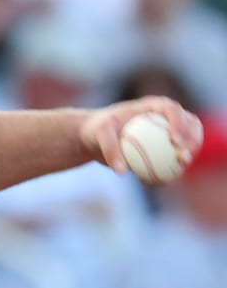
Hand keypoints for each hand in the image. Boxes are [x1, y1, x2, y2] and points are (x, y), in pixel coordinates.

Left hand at [79, 96, 202, 174]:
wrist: (94, 140)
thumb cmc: (97, 130)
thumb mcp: (99, 134)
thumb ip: (110, 148)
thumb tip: (122, 171)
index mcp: (153, 106)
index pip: (172, 110)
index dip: (179, 123)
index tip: (173, 140)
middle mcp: (165, 118)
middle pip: (189, 125)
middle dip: (193, 140)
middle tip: (183, 157)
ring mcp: (167, 133)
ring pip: (186, 144)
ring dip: (188, 156)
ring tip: (179, 168)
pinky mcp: (163, 149)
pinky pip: (171, 160)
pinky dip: (169, 171)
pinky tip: (159, 182)